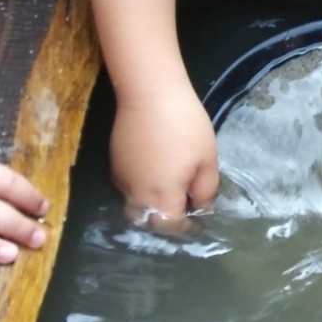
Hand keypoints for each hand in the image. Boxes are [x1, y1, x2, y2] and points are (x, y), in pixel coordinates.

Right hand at [108, 86, 218, 228]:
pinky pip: (128, 187)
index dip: (185, 227)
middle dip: (164, 220)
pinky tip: (155, 169)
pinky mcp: (114, 164)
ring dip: (152, 204)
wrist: (150, 94)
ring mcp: (122, 179)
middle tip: (183, 206)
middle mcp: (136, 194)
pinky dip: (141, 188)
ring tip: (171, 187)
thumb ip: (205, 190)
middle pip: (147, 221)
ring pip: (135, 205)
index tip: (197, 219)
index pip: (170, 227)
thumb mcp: (207, 158)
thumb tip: (200, 208)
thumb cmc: (185, 125)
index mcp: (161, 196)